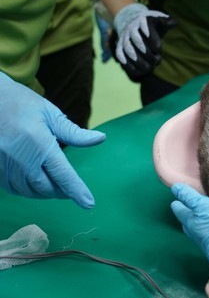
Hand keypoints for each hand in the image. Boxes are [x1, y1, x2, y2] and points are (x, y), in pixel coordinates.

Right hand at [0, 72, 105, 207]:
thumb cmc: (20, 104)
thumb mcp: (50, 114)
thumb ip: (74, 133)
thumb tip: (100, 139)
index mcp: (39, 144)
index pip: (63, 175)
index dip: (77, 191)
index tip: (89, 204)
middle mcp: (21, 159)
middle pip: (46, 188)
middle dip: (62, 192)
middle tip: (71, 190)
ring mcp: (4, 166)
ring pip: (28, 192)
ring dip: (44, 193)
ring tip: (55, 187)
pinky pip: (12, 188)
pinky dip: (27, 190)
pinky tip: (34, 183)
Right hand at [113, 3, 176, 81]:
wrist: (132, 22)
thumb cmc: (151, 24)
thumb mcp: (160, 20)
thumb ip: (168, 21)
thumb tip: (172, 23)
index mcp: (143, 20)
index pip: (147, 29)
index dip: (153, 41)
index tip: (158, 49)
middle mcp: (132, 28)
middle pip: (137, 41)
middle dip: (147, 53)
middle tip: (156, 61)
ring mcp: (124, 38)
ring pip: (128, 50)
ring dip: (139, 61)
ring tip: (149, 68)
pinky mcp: (120, 47)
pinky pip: (121, 57)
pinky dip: (128, 65)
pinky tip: (139, 72)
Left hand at [170, 183, 208, 270]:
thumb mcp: (203, 206)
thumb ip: (189, 197)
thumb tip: (175, 187)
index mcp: (186, 219)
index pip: (177, 205)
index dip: (180, 196)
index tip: (184, 188)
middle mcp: (191, 228)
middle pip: (186, 214)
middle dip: (189, 205)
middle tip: (196, 194)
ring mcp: (202, 236)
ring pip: (196, 221)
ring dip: (200, 212)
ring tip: (207, 203)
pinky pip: (207, 225)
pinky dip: (208, 219)